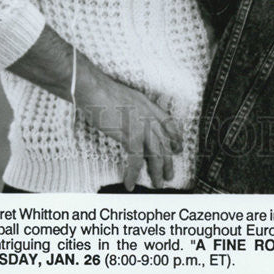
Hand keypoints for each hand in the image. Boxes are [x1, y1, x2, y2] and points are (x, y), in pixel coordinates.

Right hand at [75, 63, 182, 190]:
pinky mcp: (130, 135)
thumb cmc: (105, 92)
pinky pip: (136, 160)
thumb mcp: (128, 98)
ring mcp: (142, 126)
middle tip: (169, 174)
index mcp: (149, 106)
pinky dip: (133, 173)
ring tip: (157, 183)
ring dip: (157, 171)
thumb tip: (134, 121)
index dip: (175, 137)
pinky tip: (130, 182)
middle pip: (164, 142)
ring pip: (156, 154)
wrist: (96, 90)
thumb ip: (136, 110)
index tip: (177, 149)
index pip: (169, 123)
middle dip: (168, 161)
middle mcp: (150, 116)